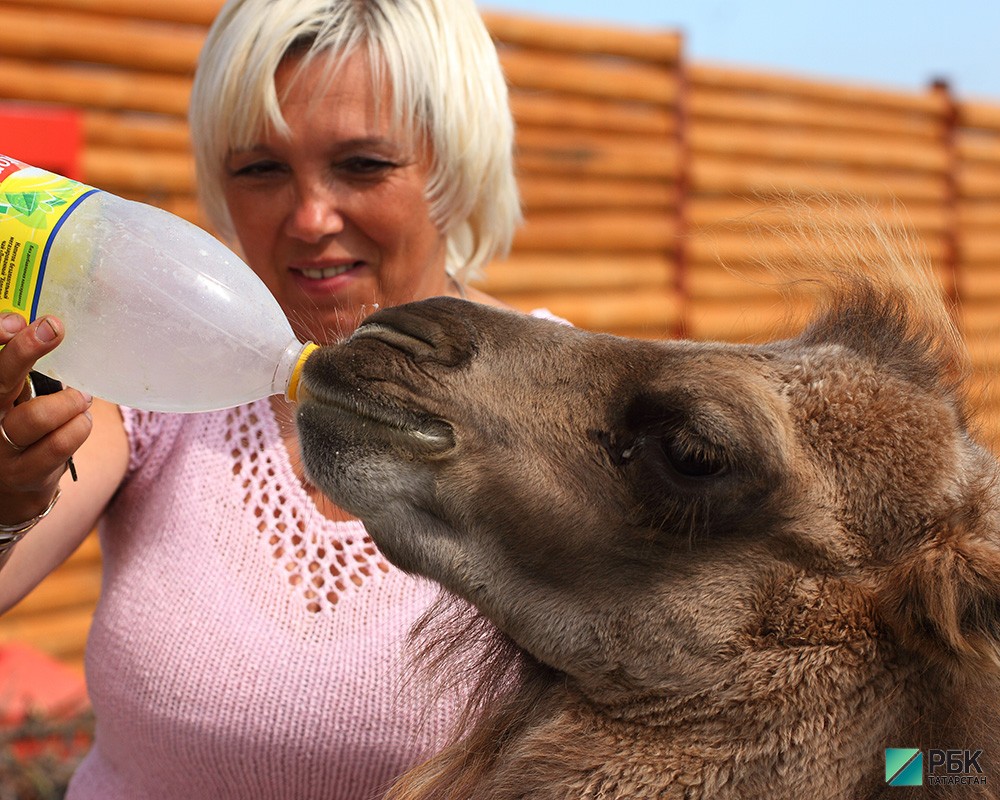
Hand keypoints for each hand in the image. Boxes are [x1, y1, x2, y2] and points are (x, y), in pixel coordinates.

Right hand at [0, 313, 92, 525]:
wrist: (8, 491)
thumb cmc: (15, 429)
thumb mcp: (10, 397)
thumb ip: (18, 367)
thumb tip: (43, 325)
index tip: (16, 321)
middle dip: (26, 350)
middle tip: (53, 329)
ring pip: (37, 416)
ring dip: (69, 402)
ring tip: (81, 399)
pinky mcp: (24, 474)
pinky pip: (60, 444)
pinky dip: (80, 426)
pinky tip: (82, 421)